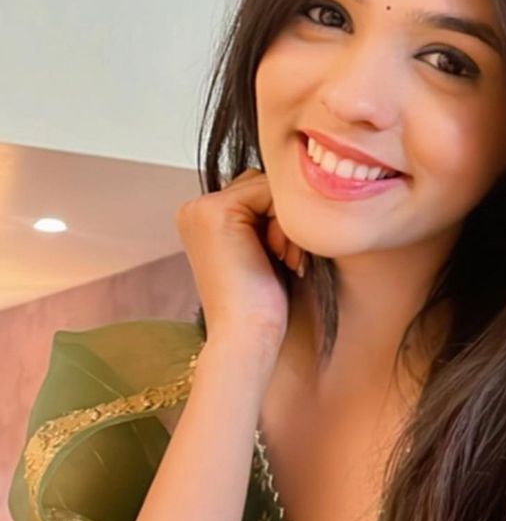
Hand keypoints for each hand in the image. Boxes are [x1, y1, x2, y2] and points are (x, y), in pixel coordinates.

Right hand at [175, 169, 307, 351]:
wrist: (247, 336)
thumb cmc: (261, 305)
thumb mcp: (262, 251)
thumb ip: (264, 217)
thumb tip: (296, 185)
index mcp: (200, 220)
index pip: (254, 193)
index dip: (277, 219)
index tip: (282, 258)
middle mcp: (195, 210)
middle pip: (259, 184)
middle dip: (281, 217)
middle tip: (284, 259)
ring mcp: (202, 208)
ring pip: (266, 185)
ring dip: (284, 221)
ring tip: (282, 258)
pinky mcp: (217, 211)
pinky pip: (270, 191)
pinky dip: (285, 222)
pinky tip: (278, 254)